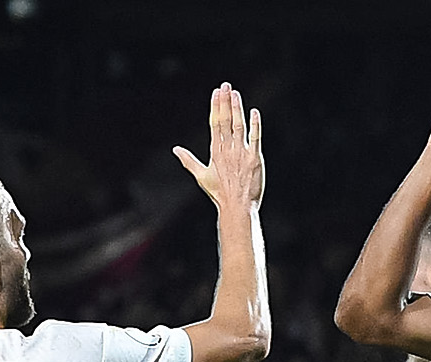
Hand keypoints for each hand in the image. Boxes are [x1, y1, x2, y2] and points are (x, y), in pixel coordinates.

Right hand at [174, 83, 264, 210]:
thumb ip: (189, 161)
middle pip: (225, 120)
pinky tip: (254, 112)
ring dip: (237, 108)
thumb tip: (175, 150)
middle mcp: (227, 149)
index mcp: (215, 151)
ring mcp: (241, 153)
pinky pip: (255, 138)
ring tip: (236, 93)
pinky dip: (255, 124)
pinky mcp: (255, 158)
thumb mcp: (201, 176)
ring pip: (239, 125)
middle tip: (226, 85)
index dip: (216, 106)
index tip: (216, 92)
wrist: (237, 206)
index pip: (215, 123)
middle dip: (225, 101)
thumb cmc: (219, 193)